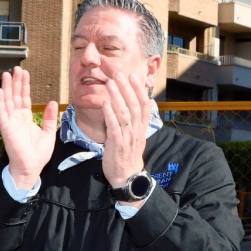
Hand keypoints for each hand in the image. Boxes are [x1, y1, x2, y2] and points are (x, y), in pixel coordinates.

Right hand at [0, 67, 57, 188]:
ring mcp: (10, 123)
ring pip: (7, 101)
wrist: (31, 168)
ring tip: (7, 74)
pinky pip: (2, 113)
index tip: (24, 73)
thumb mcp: (49, 132)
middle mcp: (17, 118)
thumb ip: (50, 117)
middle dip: (15, 82)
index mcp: (26, 118)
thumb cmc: (38, 154)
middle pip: (15, 96)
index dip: (24, 85)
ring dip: (7, 88)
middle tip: (16, 68)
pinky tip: (0, 91)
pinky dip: (0, 102)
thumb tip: (52, 102)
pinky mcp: (6, 129)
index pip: (24, 98)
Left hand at [101, 73, 149, 200]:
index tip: (133, 76)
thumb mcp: (137, 136)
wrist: (127, 176)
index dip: (139, 90)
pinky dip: (110, 113)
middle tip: (119, 74)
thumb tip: (145, 103)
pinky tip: (105, 103)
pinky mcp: (117, 144)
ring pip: (124, 113)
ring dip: (117, 97)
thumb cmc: (128, 154)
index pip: (143, 105)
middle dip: (126, 88)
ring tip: (110, 83)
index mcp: (141, 128)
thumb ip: (138, 120)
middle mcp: (136, 130)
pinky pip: (114, 126)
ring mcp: (127, 137)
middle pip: (134, 105)